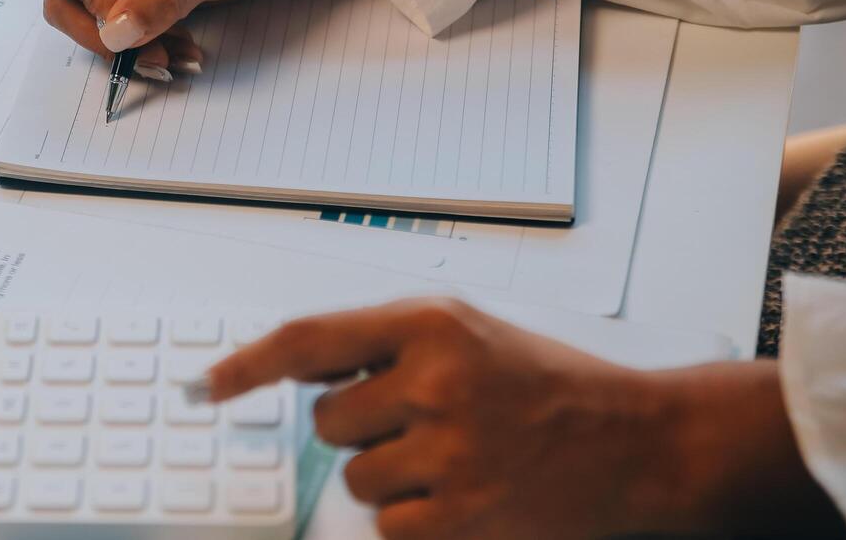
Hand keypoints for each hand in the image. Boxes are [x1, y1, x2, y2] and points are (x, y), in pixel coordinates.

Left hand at [203, 299, 845, 539]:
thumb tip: (298, 365)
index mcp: (430, 324)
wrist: (639, 444)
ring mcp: (450, 454)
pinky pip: (387, 527)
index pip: (307, 339)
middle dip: (363, 426)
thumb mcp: (467, 331)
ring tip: (458, 456)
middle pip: (327, 421)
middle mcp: (435, 383)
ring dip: (392, 475)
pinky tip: (467, 494)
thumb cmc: (548, 385)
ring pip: (356, 478)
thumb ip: (384, 342)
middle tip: (427, 420)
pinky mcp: (463, 519)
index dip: (244, 365)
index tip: (207, 386)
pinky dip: (416, 519)